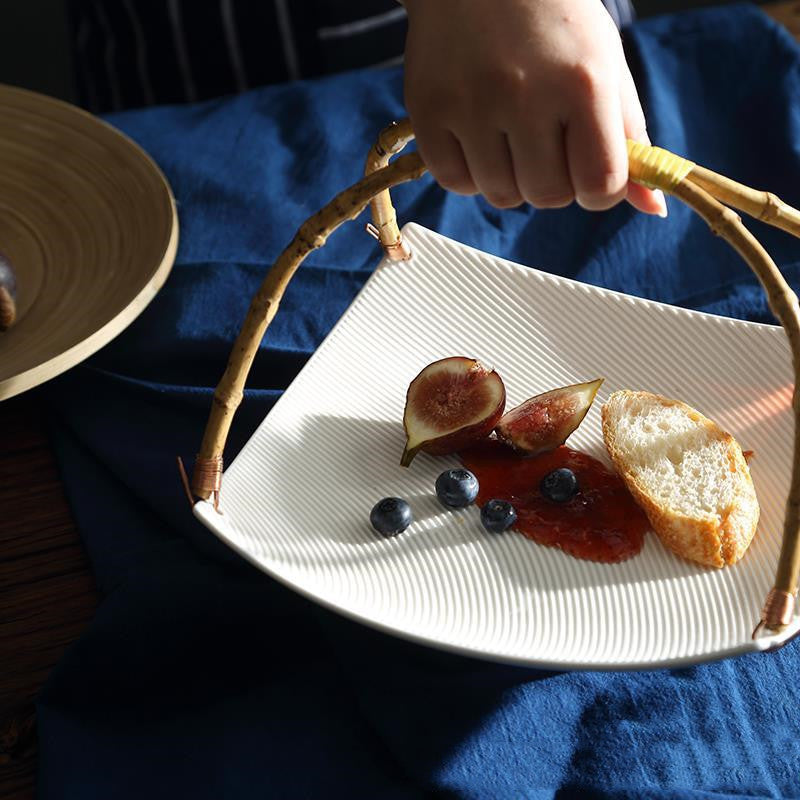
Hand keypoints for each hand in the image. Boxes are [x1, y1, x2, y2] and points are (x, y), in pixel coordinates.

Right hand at [403, 0, 666, 215]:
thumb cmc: (554, 22)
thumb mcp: (605, 68)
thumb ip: (629, 138)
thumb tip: (653, 209)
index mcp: (583, 82)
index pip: (600, 184)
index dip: (599, 191)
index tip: (588, 170)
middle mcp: (525, 94)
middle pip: (547, 197)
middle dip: (553, 182)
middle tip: (545, 143)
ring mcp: (471, 104)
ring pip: (500, 195)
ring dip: (510, 178)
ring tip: (509, 135)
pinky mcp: (428, 111)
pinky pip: (455, 182)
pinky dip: (469, 173)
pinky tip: (477, 137)